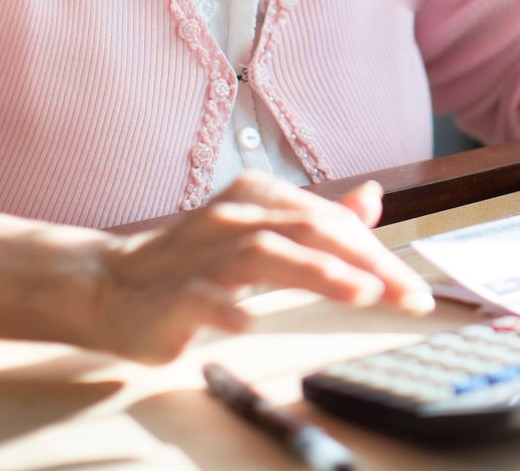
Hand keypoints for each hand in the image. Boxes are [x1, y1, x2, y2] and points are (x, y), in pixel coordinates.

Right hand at [79, 172, 432, 363]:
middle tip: (404, 293)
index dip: (376, 253)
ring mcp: (200, 254)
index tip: (413, 289)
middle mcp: (234, 219)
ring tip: (360, 293)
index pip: (330, 222)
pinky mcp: (171, 292)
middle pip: (309, 231)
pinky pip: (201, 296)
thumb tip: (372, 198)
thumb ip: (317, 221)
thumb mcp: (262, 234)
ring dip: (316, 273)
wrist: (107, 284)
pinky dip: (224, 307)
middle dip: (364, 262)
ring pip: (265, 254)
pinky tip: (246, 321)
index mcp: (260, 199)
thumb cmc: (192, 263)